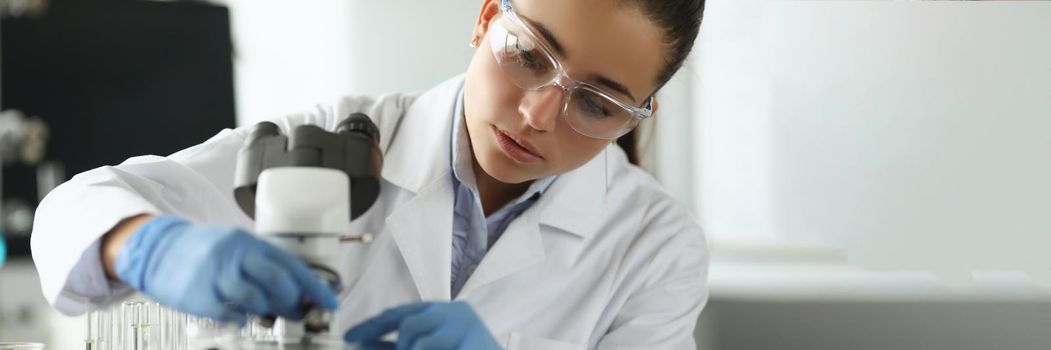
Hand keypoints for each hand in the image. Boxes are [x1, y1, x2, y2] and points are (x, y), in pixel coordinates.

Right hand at [114, 216, 338, 324]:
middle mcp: (234, 255)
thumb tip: (297, 292)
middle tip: (297, 312)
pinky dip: (241, 319)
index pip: (292, 264)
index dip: (315, 287)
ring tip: (264, 312)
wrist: (156, 248)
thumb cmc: (203, 251)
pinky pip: (230, 314)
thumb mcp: (236, 247)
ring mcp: (215, 274)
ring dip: (266, 311)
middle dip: (293, 302)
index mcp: (249, 242)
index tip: (330, 302)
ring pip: (256, 300)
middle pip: (277, 280)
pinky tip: (240, 316)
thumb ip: (264, 265)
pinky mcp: (197, 295)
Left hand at [344, 301, 501, 349]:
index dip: (371, 325)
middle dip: (398, 347)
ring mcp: (470, 331)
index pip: (400, 312)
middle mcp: (459, 315)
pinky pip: (435, 348)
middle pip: (410, 324)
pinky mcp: (477, 347)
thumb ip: (399, 348)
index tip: (348, 336)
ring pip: (421, 343)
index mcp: (447, 311)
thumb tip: (361, 344)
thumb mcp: (430, 349)